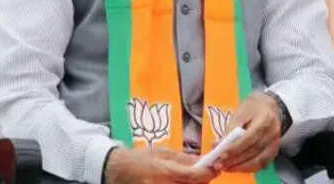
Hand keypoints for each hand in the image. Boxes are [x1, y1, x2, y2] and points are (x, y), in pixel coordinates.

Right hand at [104, 147, 218, 183]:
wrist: (116, 171)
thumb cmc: (140, 159)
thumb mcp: (163, 153)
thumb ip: (184, 159)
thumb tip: (205, 161)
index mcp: (165, 171)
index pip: (195, 176)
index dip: (209, 172)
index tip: (217, 167)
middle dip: (202, 181)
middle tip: (205, 173)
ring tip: (189, 177)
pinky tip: (179, 182)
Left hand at [216, 92, 280, 172]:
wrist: (268, 105)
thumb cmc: (253, 108)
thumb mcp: (239, 112)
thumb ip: (230, 129)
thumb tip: (218, 145)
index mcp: (265, 119)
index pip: (250, 137)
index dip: (235, 148)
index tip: (221, 155)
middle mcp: (273, 132)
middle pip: (254, 150)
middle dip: (235, 160)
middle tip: (220, 164)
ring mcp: (275, 142)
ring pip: (259, 160)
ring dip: (241, 167)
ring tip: (227, 167)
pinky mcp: (274, 150)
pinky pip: (262, 163)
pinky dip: (249, 168)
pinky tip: (238, 167)